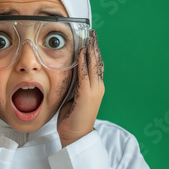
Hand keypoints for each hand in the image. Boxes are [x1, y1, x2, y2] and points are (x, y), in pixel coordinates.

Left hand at [57, 29, 104, 146]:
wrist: (76, 136)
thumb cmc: (72, 119)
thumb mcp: (73, 99)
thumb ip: (74, 87)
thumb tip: (70, 76)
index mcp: (95, 88)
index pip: (96, 66)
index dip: (94, 52)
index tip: (91, 40)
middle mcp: (98, 88)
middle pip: (98, 62)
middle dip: (95, 46)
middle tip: (92, 33)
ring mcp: (94, 91)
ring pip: (94, 65)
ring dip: (91, 50)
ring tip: (90, 37)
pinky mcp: (87, 94)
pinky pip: (85, 74)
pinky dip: (84, 62)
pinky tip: (82, 51)